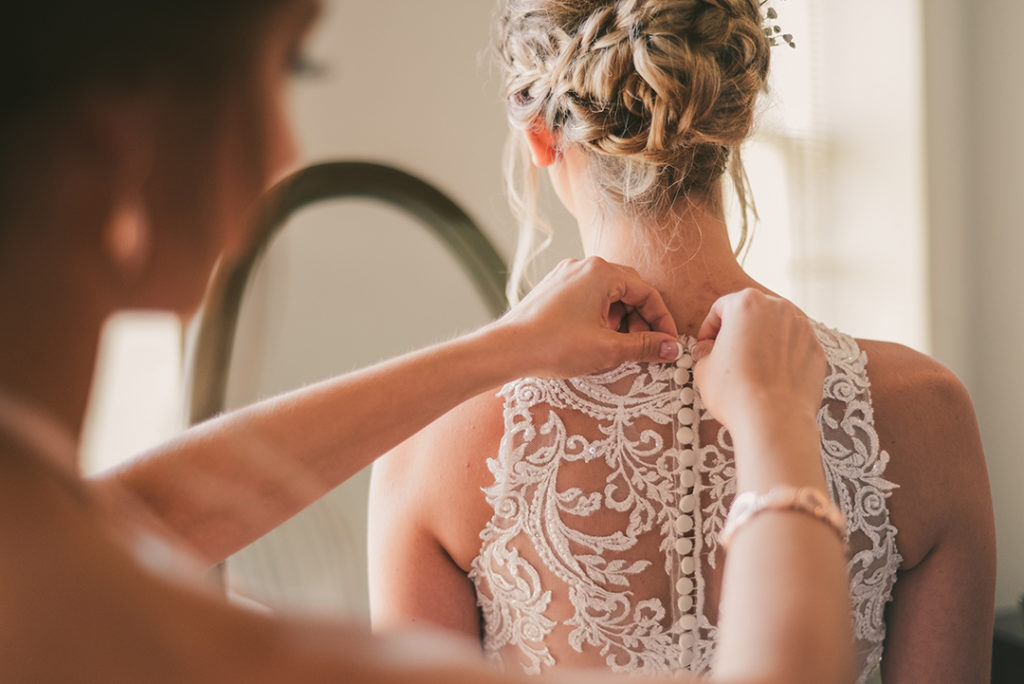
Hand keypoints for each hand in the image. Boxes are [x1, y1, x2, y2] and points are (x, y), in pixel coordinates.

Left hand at [496, 257, 680, 377]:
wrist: (506, 349)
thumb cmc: (554, 346)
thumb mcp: (608, 349)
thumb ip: (645, 346)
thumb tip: (672, 349)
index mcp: (601, 273)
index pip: (647, 293)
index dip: (662, 321)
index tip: (668, 344)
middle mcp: (584, 266)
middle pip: (629, 289)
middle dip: (641, 319)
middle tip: (645, 347)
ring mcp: (566, 275)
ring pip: (608, 293)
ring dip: (621, 319)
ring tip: (618, 346)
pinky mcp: (554, 288)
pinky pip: (588, 297)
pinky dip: (601, 316)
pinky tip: (597, 339)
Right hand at [692, 289, 825, 443]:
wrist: (774, 419)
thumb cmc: (735, 392)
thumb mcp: (704, 368)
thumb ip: (706, 350)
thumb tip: (709, 349)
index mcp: (746, 304)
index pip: (721, 308)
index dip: (709, 328)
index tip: (706, 345)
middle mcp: (778, 308)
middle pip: (752, 313)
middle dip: (739, 331)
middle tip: (728, 354)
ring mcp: (802, 327)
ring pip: (776, 328)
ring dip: (763, 341)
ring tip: (752, 367)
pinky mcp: (816, 349)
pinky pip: (794, 346)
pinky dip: (783, 356)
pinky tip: (772, 377)